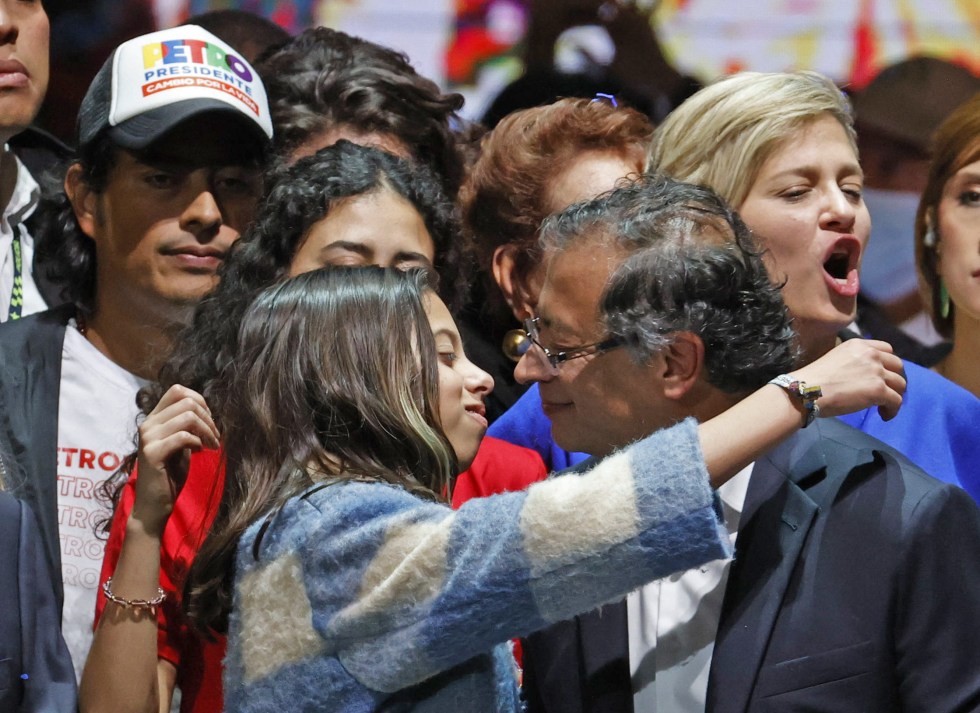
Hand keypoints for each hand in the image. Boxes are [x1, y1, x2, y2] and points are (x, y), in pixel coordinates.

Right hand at [131, 385, 219, 536]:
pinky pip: (183, 436)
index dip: (199, 400)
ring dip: (207, 431)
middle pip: (187, 401)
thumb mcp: (181, 444)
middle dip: (208, 418)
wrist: (155, 504)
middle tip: (215, 437)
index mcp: (154, 419)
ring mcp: (148, 438)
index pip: (177, 390)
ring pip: (188, 416)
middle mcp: (147, 424)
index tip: (209, 421)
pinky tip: (199, 452)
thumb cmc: (170, 474)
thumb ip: (186, 425)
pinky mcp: (152, 453)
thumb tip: (205, 410)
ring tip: (212, 446)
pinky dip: (198, 442)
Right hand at [790, 339, 904, 421]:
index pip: (887, 349)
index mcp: (859, 345)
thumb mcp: (836, 358)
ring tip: (882, 406)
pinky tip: (884, 415)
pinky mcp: (878, 390)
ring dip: (894, 395)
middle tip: (884, 391)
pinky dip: (893, 410)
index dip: (888, 364)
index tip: (882, 375)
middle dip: (894, 379)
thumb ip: (854, 361)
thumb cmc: (814, 378)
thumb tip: (862, 376)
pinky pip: (897, 401)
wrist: (806, 390)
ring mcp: (876, 372)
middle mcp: (871, 354)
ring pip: (900, 384)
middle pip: (898, 366)